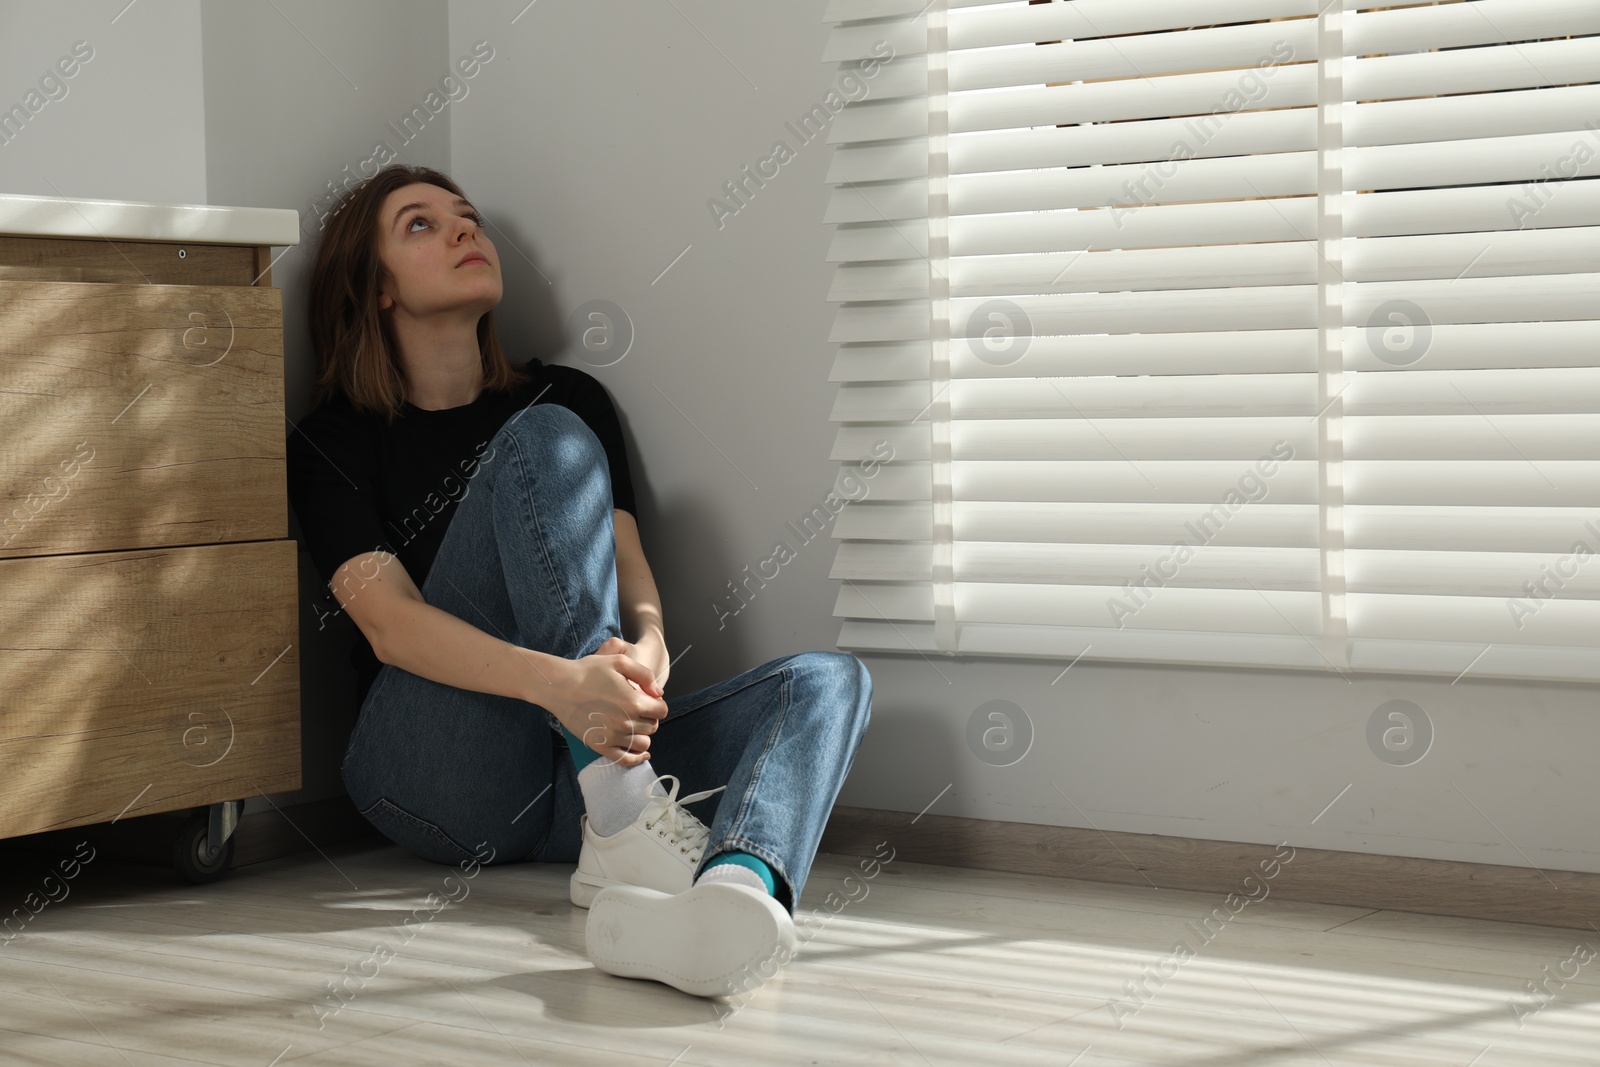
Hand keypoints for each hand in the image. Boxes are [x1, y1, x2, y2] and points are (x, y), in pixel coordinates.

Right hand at [548, 643, 667, 767]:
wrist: (560, 685)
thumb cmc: (588, 671)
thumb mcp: (620, 661)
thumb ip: (645, 675)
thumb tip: (659, 693)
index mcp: (635, 702)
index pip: (661, 711)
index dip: (656, 704)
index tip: (647, 700)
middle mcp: (627, 722)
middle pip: (652, 727)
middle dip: (649, 718)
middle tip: (636, 710)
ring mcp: (614, 737)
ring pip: (643, 744)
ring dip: (642, 735)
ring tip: (633, 725)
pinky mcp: (600, 746)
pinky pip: (626, 759)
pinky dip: (636, 758)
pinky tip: (640, 753)